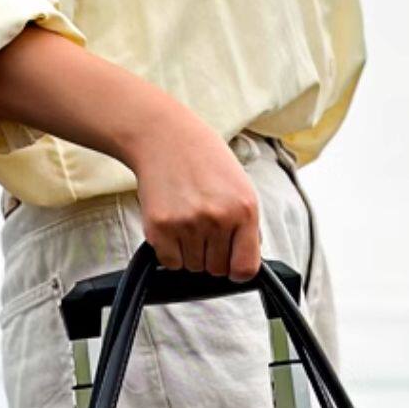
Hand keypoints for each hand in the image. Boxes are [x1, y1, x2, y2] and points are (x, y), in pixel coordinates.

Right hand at [126, 105, 260, 280]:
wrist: (164, 137)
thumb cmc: (204, 160)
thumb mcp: (240, 186)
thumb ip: (247, 226)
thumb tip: (246, 262)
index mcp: (243, 209)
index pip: (245, 268)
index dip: (237, 270)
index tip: (231, 262)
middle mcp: (217, 219)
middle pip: (217, 270)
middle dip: (211, 255)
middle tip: (203, 226)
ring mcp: (188, 225)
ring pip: (193, 267)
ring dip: (190, 251)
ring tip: (188, 219)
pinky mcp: (161, 229)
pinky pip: (171, 263)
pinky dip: (171, 251)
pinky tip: (173, 224)